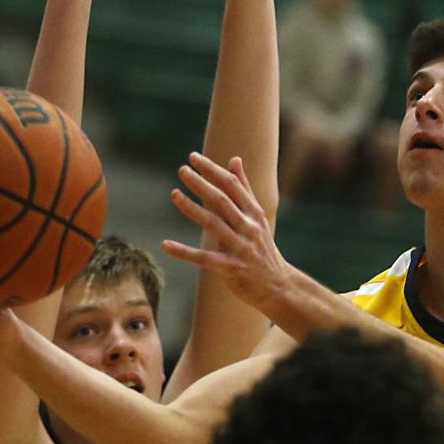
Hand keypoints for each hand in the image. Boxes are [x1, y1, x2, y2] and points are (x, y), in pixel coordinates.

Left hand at [163, 153, 291, 310]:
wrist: (278, 286)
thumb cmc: (263, 249)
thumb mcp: (257, 217)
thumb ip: (244, 189)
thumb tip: (234, 159)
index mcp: (254, 213)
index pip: (232, 186)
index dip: (213, 170)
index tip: (193, 157)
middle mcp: (248, 228)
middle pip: (222, 201)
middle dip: (201, 184)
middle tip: (182, 170)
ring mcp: (240, 248)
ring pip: (213, 224)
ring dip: (192, 209)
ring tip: (174, 194)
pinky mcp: (231, 269)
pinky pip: (204, 258)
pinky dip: (184, 252)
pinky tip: (165, 244)